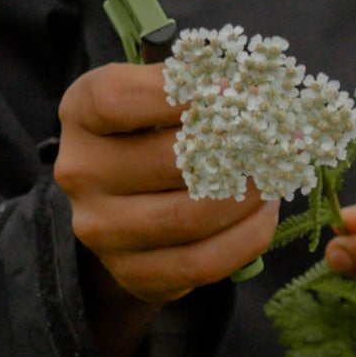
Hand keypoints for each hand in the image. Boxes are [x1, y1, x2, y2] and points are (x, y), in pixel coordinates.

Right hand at [52, 59, 270, 356]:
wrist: (124, 203)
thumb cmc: (151, 131)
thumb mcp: (156, 93)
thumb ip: (195, 84)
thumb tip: (256, 89)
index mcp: (81, 113)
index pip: (118, 100)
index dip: (179, 94)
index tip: (233, 90)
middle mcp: (80, 172)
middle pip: (166, 161)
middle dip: (234, 149)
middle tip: (275, 140)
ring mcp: (101, 228)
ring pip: (189, 216)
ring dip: (247, 197)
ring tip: (274, 178)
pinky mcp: (130, 272)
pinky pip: (201, 263)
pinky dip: (246, 237)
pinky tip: (265, 213)